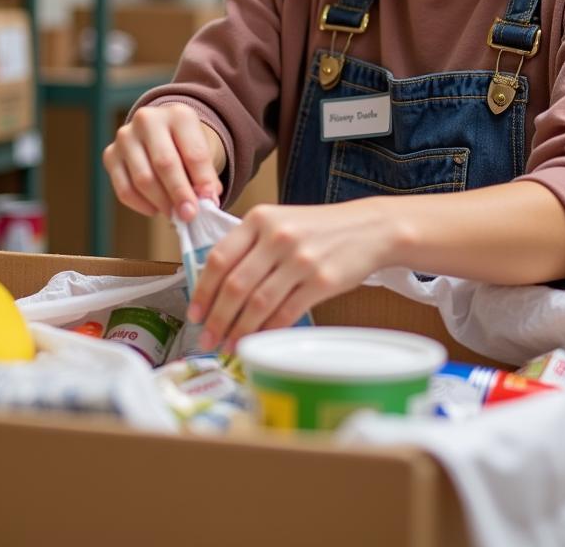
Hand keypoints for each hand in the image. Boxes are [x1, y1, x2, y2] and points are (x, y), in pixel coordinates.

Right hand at [103, 104, 224, 220]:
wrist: (162, 132)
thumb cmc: (185, 146)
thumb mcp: (202, 153)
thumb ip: (206, 176)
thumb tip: (206, 200)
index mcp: (179, 114)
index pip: (193, 153)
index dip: (203, 181)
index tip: (210, 202)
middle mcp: (148, 120)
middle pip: (165, 164)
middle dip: (179, 193)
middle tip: (189, 215)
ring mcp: (125, 136)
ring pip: (143, 179)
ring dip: (161, 202)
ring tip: (175, 214)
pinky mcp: (110, 155)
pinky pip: (124, 189)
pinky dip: (142, 205)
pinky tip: (156, 209)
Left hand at [187, 199, 398, 352]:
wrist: (369, 228)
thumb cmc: (319, 228)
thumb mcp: (280, 221)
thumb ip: (250, 244)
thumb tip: (214, 285)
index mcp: (260, 219)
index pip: (219, 258)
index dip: (202, 290)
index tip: (195, 313)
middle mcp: (277, 237)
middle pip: (235, 286)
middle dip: (216, 319)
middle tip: (206, 339)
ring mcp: (300, 259)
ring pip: (258, 303)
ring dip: (239, 330)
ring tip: (229, 345)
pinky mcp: (322, 281)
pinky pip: (286, 312)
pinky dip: (268, 331)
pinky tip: (258, 340)